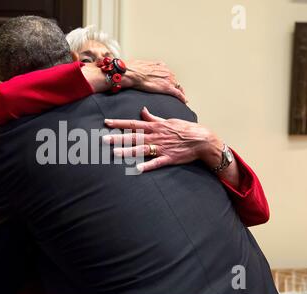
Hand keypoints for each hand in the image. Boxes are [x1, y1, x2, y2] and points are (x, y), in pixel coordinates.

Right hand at [81, 60, 186, 102]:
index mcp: (157, 65)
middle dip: (175, 86)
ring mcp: (166, 78)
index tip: (169, 83)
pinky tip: (184, 101)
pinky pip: (177, 93)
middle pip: (174, 79)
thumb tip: (130, 70)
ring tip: (182, 98)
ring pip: (177, 86)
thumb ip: (137, 69)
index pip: (166, 72)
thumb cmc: (126, 70)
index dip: (168, 79)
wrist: (127, 73)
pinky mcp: (166, 87)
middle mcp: (164, 70)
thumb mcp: (134, 66)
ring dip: (179, 92)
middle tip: (178, 93)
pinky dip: (181, 97)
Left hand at [103, 107, 222, 172]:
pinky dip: (147, 166)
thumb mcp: (168, 120)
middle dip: (118, 138)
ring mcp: (162, 147)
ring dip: (128, 151)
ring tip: (115, 154)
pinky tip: (137, 169)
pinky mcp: (169, 158)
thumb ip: (153, 118)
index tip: (106, 123)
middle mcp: (155, 136)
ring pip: (142, 149)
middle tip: (104, 140)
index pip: (133, 124)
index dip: (119, 123)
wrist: (202, 139)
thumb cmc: (185, 129)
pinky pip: (156, 162)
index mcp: (154, 127)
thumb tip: (143, 111)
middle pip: (133, 137)